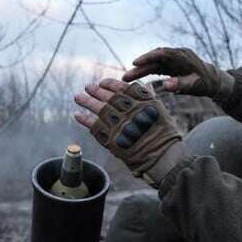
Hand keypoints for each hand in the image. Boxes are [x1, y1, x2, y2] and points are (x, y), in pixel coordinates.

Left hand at [74, 78, 188, 185]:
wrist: (162, 158)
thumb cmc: (164, 135)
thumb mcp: (161, 112)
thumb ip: (150, 98)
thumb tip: (146, 85)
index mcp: (142, 102)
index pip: (122, 88)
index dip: (110, 84)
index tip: (102, 83)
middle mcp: (130, 111)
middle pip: (108, 97)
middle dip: (96, 91)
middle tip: (87, 87)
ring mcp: (121, 125)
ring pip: (99, 109)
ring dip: (87, 102)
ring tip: (78, 97)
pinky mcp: (113, 139)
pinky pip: (95, 126)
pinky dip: (85, 120)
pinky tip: (77, 115)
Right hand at [122, 47, 233, 98]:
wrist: (212, 80)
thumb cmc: (205, 82)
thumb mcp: (195, 85)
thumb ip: (181, 84)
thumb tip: (166, 86)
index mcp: (183, 56)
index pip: (162, 53)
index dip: (148, 57)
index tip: (135, 63)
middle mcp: (175, 55)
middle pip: (154, 59)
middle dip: (140, 67)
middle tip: (125, 77)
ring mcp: (172, 60)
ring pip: (153, 64)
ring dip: (140, 70)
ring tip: (126, 79)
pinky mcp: (169, 66)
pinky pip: (156, 68)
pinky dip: (146, 72)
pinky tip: (135, 78)